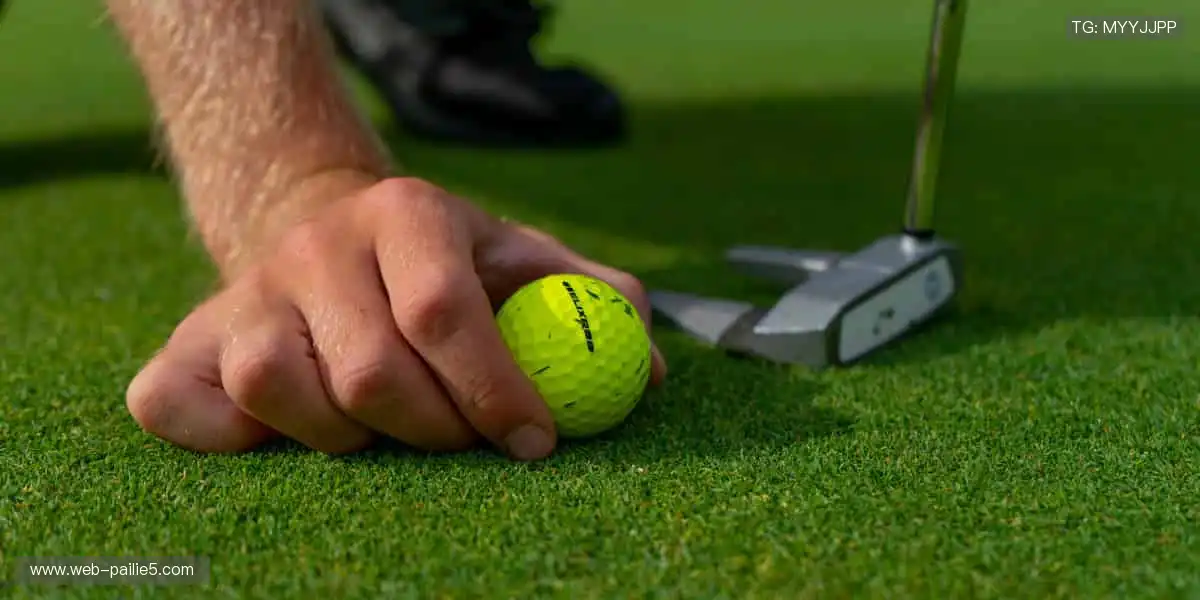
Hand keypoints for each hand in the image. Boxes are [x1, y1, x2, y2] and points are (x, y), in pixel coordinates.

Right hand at [125, 177, 666, 459]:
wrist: (321, 225)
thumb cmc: (437, 262)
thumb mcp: (517, 260)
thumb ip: (587, 301)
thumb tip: (647, 371)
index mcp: (405, 214)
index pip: (443, 310)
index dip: (494, 389)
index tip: (536, 443)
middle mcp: (315, 246)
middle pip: (369, 371)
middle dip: (435, 431)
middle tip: (465, 444)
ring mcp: (240, 293)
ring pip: (275, 388)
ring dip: (343, 438)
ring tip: (381, 428)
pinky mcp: (184, 340)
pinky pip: (179, 408)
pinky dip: (234, 442)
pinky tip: (287, 433)